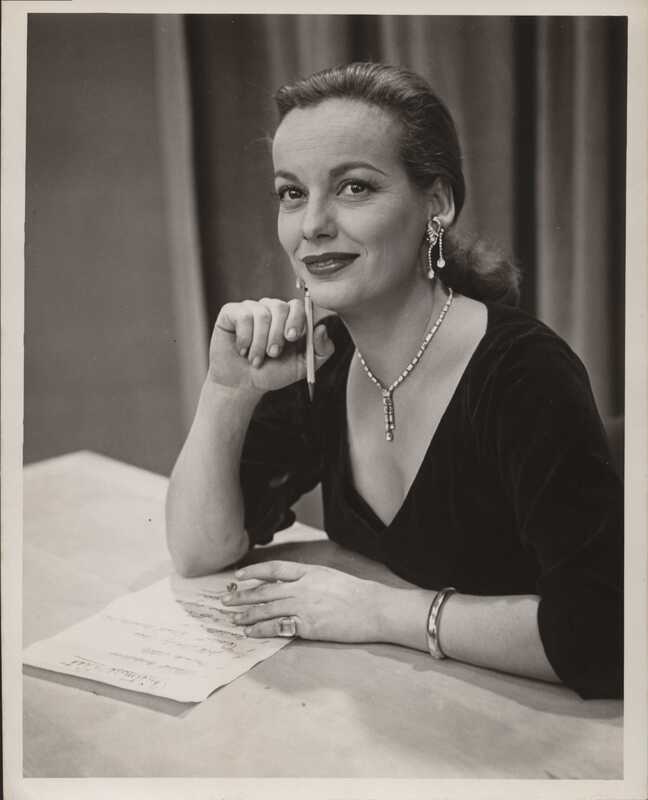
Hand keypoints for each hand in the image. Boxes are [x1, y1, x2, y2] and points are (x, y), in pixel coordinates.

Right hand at [209, 298, 333, 393]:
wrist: (243, 384)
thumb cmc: (274, 373)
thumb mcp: (303, 366)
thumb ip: (322, 350)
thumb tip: (322, 328)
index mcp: (291, 318)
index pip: (301, 306)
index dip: (298, 319)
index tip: (292, 338)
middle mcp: (272, 309)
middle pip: (281, 307)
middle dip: (277, 335)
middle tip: (272, 354)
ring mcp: (252, 308)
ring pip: (261, 314)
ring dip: (260, 342)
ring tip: (256, 359)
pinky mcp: (232, 312)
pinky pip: (243, 316)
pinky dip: (244, 338)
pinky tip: (243, 350)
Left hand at [220, 561, 384, 642]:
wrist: (373, 608)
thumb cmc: (356, 593)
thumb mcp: (330, 576)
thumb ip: (308, 579)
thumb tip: (288, 583)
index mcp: (308, 572)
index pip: (274, 568)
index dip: (253, 572)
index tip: (238, 577)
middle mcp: (302, 587)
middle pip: (265, 590)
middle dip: (242, 596)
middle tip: (225, 601)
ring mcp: (304, 606)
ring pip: (267, 609)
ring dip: (247, 614)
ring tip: (233, 619)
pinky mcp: (308, 626)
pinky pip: (278, 627)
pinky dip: (261, 629)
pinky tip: (251, 632)